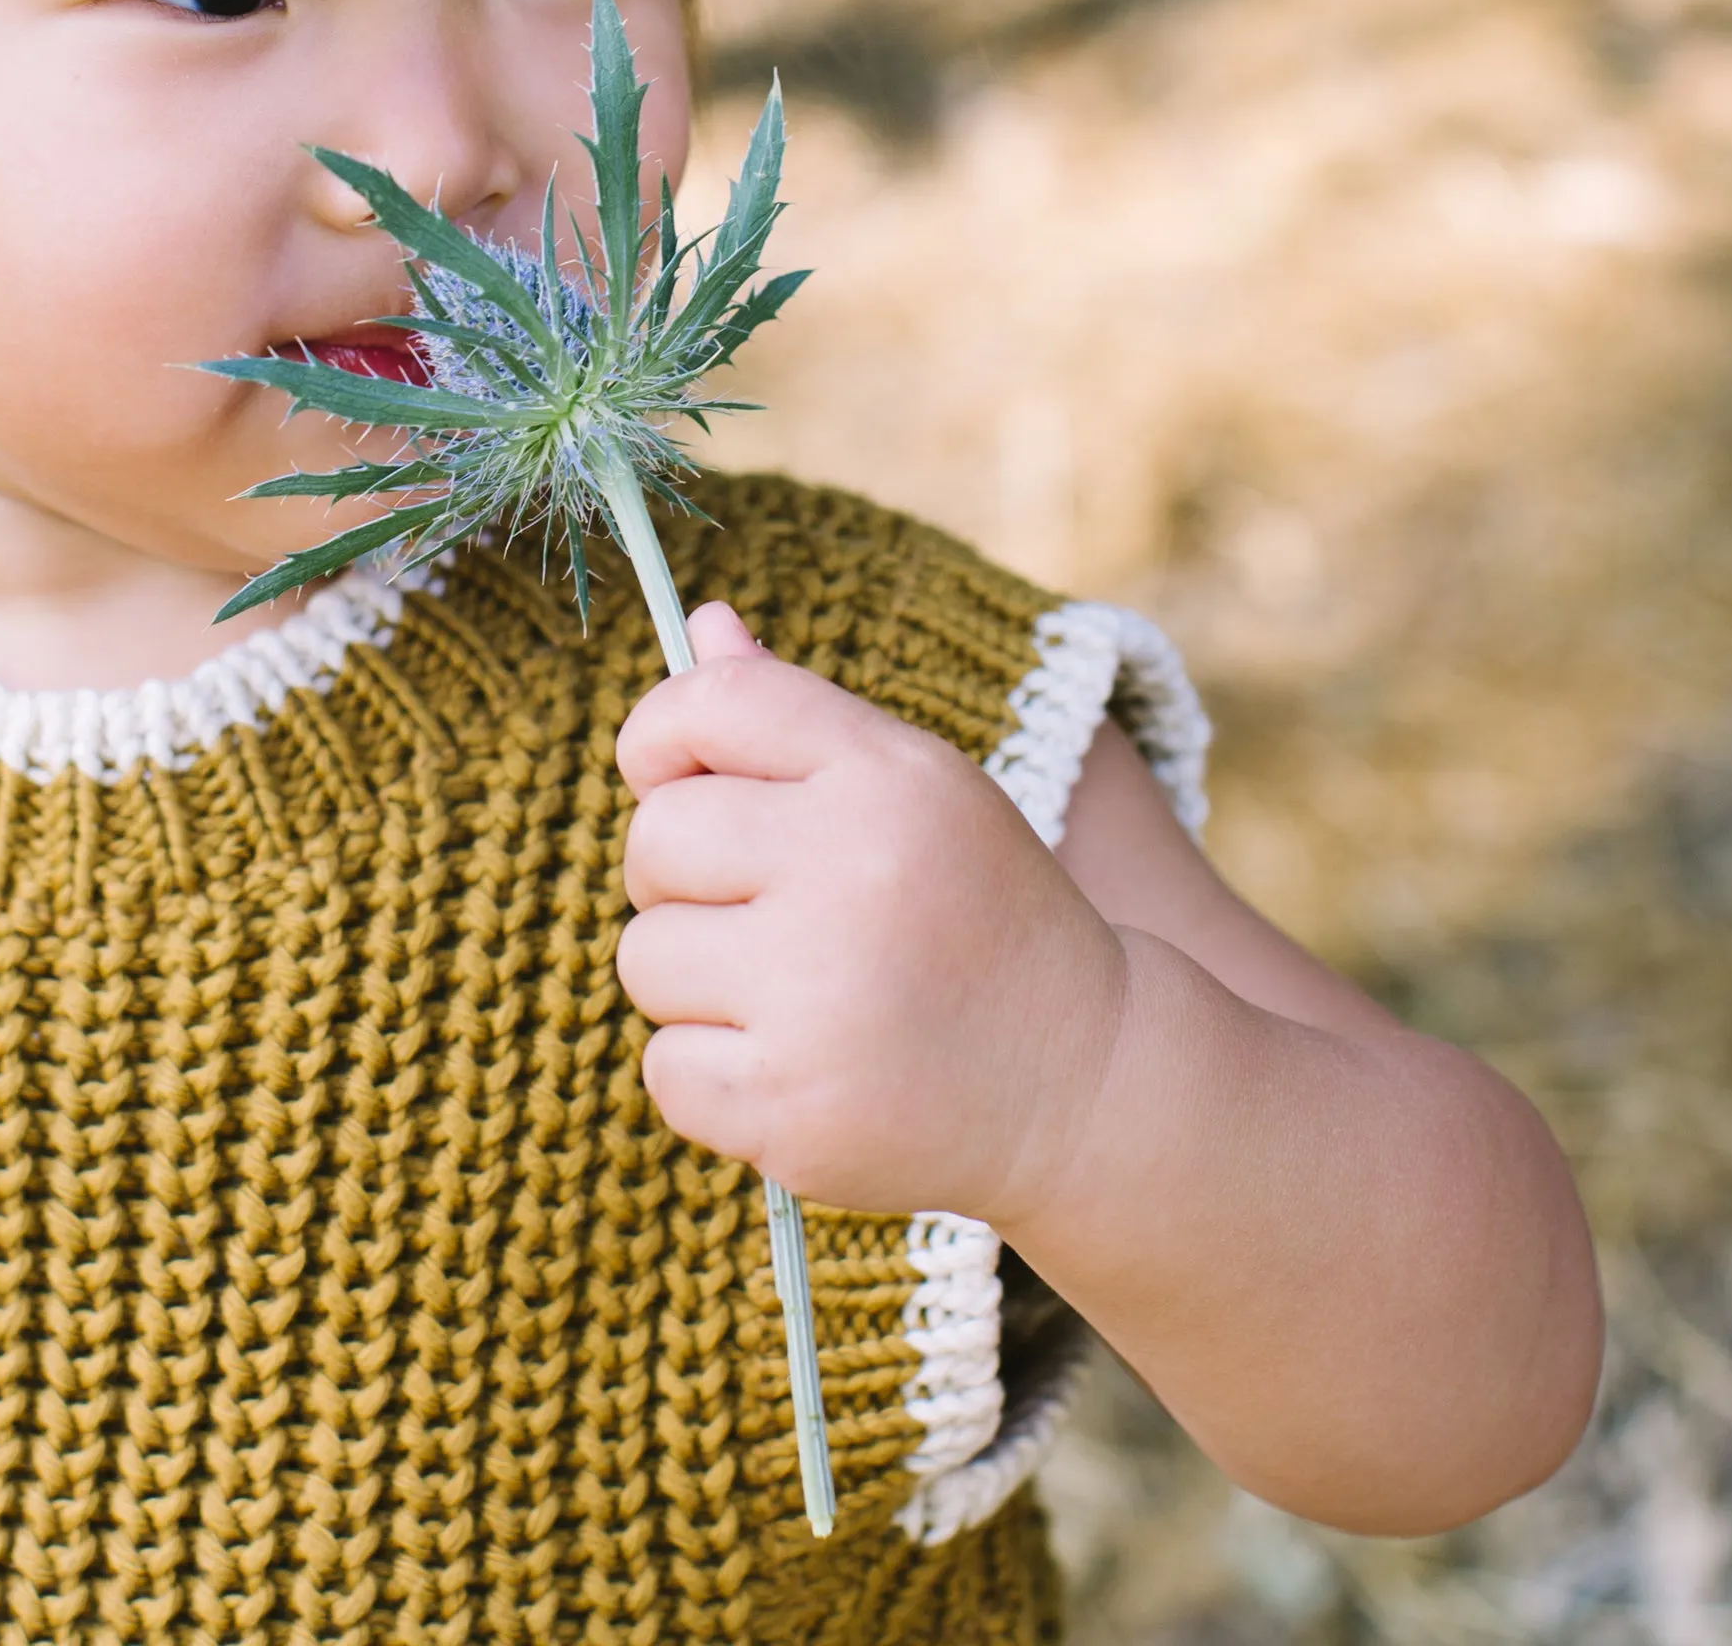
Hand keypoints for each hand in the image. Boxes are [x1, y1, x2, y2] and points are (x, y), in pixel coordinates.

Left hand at [613, 601, 1136, 1224]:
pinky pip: (664, 1069)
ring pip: (646, 958)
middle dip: (681, 877)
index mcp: (887, 776)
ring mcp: (821, 998)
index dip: (660, 735)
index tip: (672, 777)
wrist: (1085, 1080)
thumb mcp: (914, 791)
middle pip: (657, 839)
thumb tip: (702, 624)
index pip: (712, 703)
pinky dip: (711, 1078)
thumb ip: (797, 715)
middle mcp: (855, 873)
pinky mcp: (793, 1108)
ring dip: (697, 984)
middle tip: (759, 912)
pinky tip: (798, 1069)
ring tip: (794, 996)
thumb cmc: (976, 914)